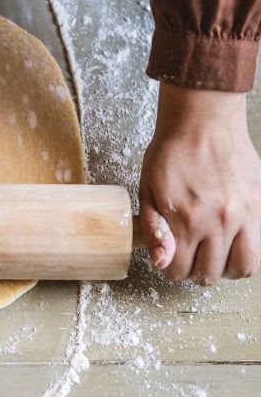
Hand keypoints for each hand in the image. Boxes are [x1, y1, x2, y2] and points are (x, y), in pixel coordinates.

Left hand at [139, 83, 260, 284]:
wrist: (203, 122)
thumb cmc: (170, 154)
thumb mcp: (147, 191)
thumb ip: (154, 230)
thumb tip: (162, 262)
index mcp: (185, 220)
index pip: (178, 270)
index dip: (171, 269)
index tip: (171, 259)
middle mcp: (218, 223)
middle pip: (209, 275)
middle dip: (195, 272)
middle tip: (191, 257)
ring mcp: (244, 215)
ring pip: (243, 268)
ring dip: (225, 269)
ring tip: (215, 255)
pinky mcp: (260, 205)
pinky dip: (247, 254)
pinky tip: (233, 244)